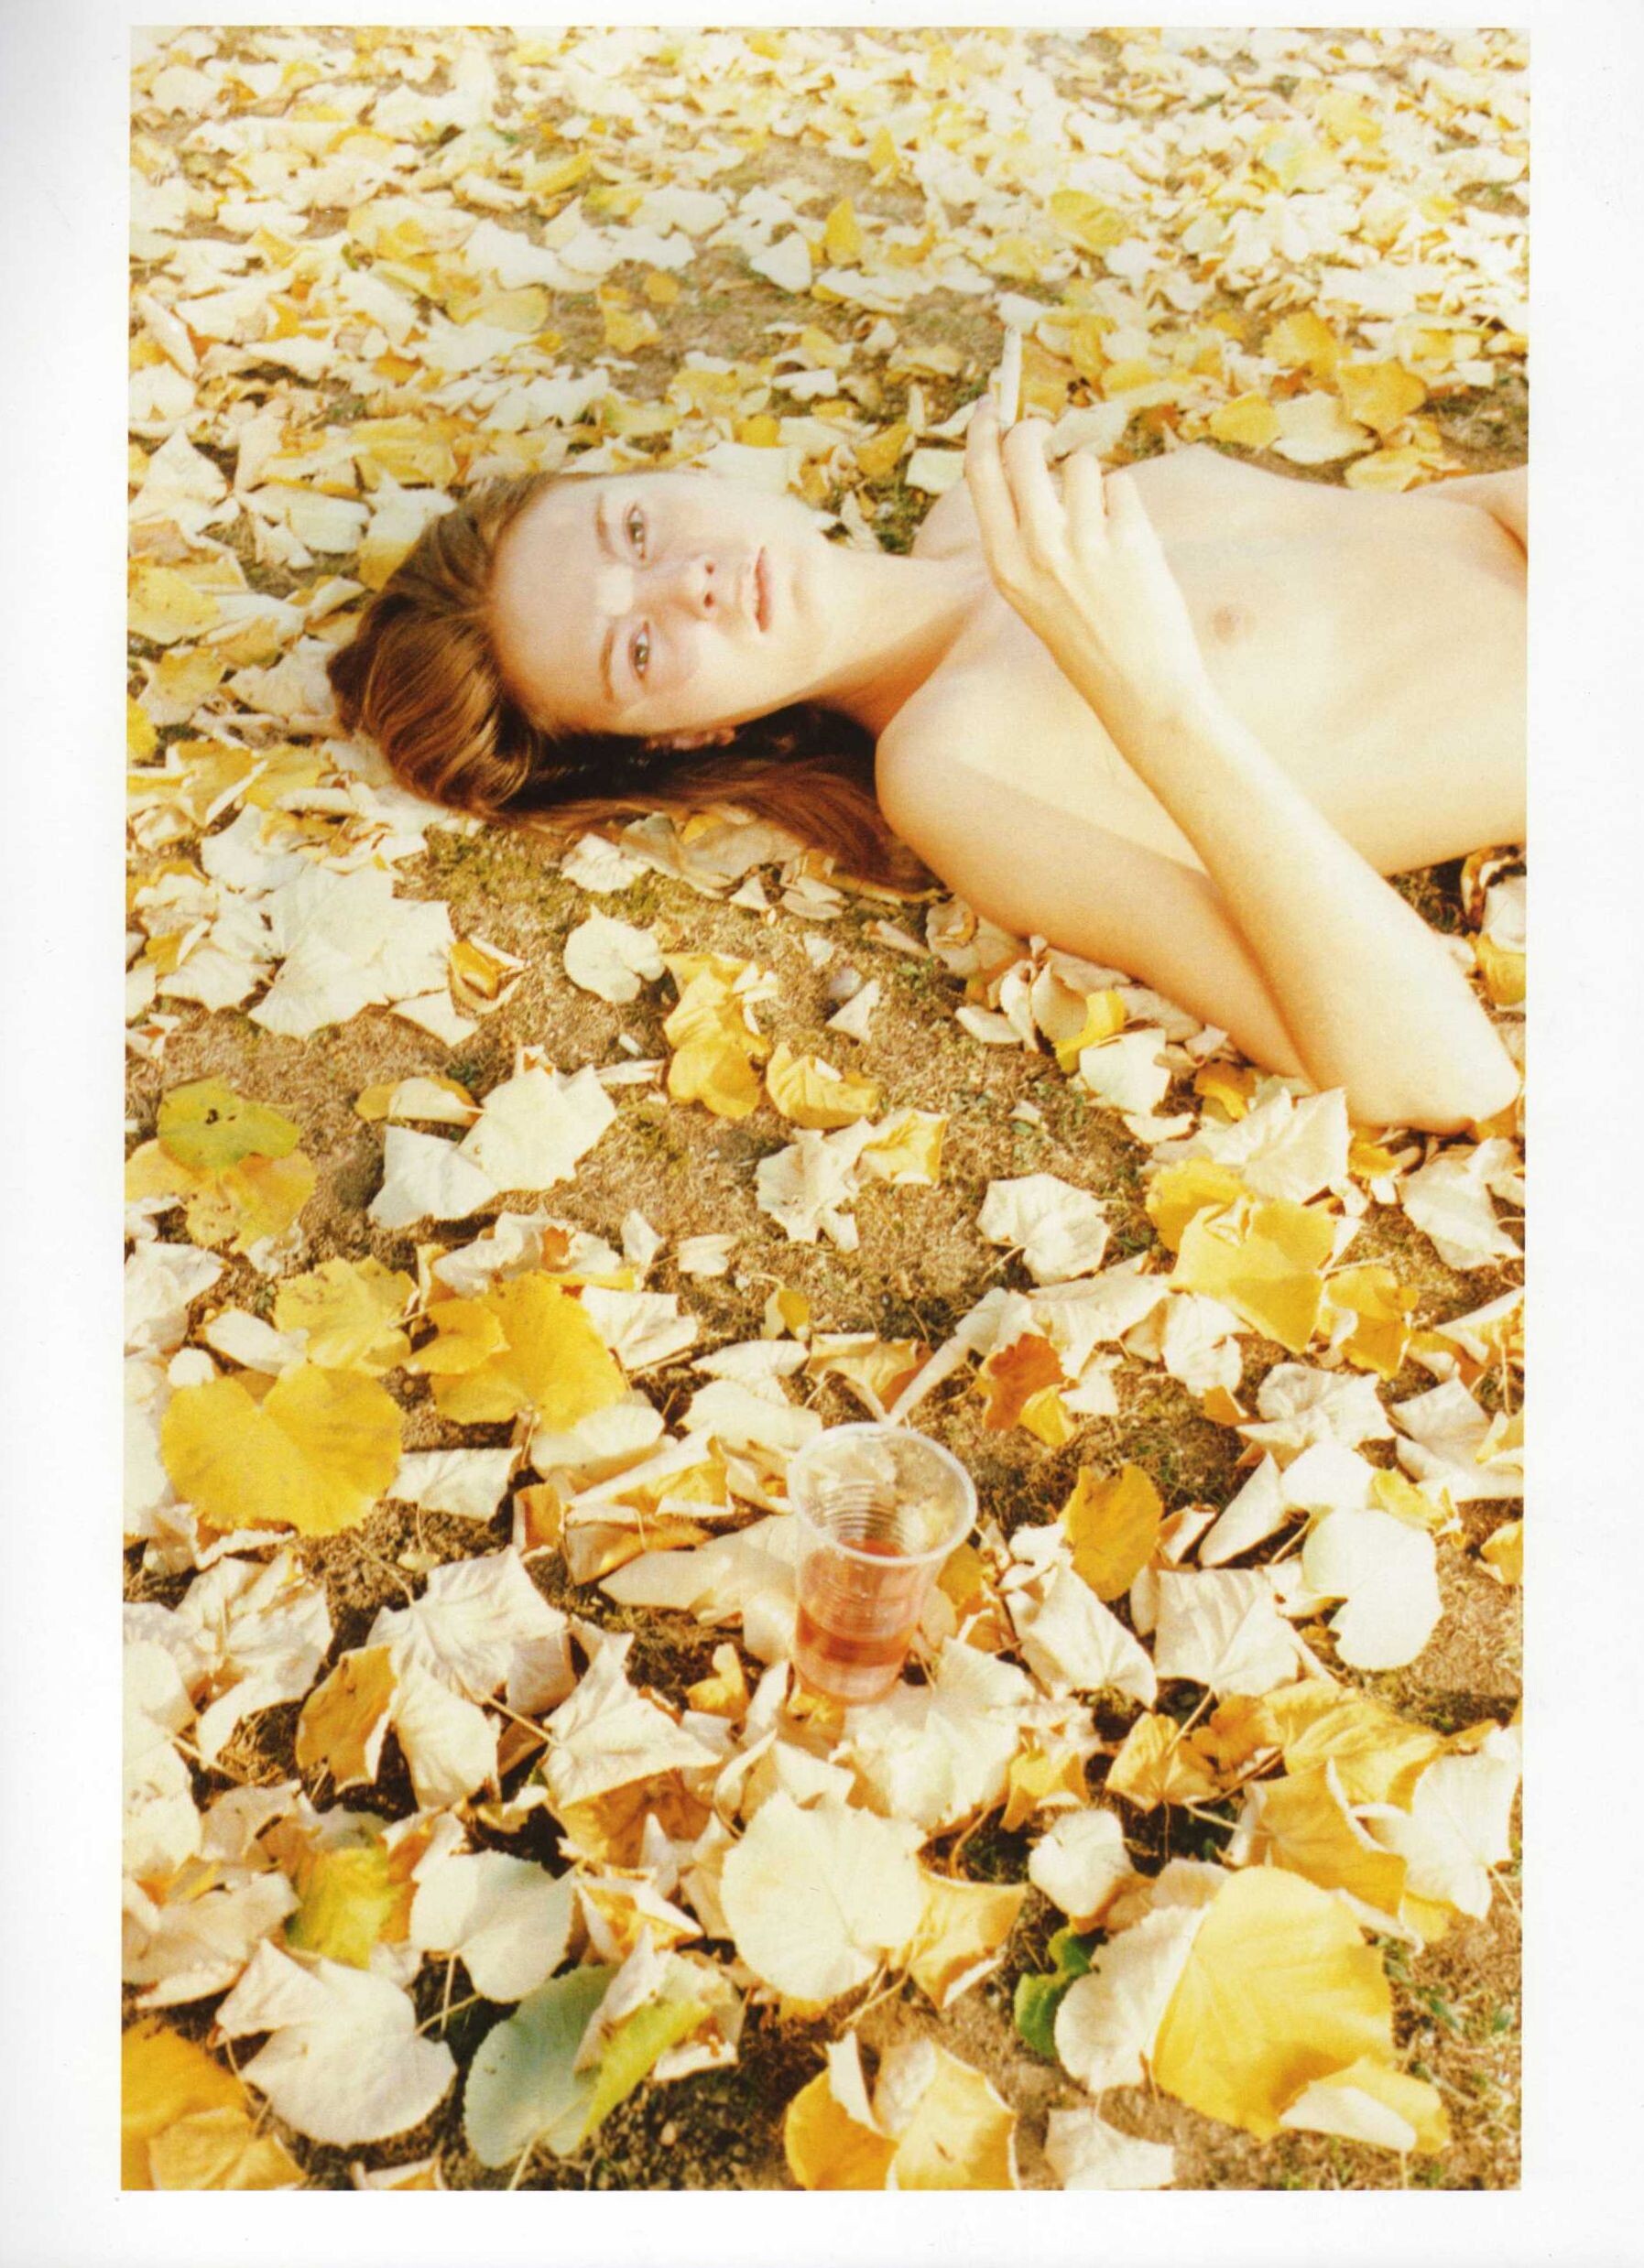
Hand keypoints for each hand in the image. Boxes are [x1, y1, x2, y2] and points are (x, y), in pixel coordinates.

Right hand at [964, 397, 1218, 735]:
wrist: (1140, 690)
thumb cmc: (1087, 642)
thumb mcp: (1034, 595)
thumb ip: (1025, 535)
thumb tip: (1031, 462)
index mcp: (1004, 566)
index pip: (981, 475)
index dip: (984, 430)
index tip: (991, 404)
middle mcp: (1037, 549)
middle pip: (1025, 449)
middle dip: (1035, 431)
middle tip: (1046, 434)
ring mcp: (1084, 543)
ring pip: (1081, 465)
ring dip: (1092, 484)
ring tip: (1103, 531)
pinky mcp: (1130, 538)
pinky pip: (1121, 488)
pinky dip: (1126, 507)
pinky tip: (1130, 546)